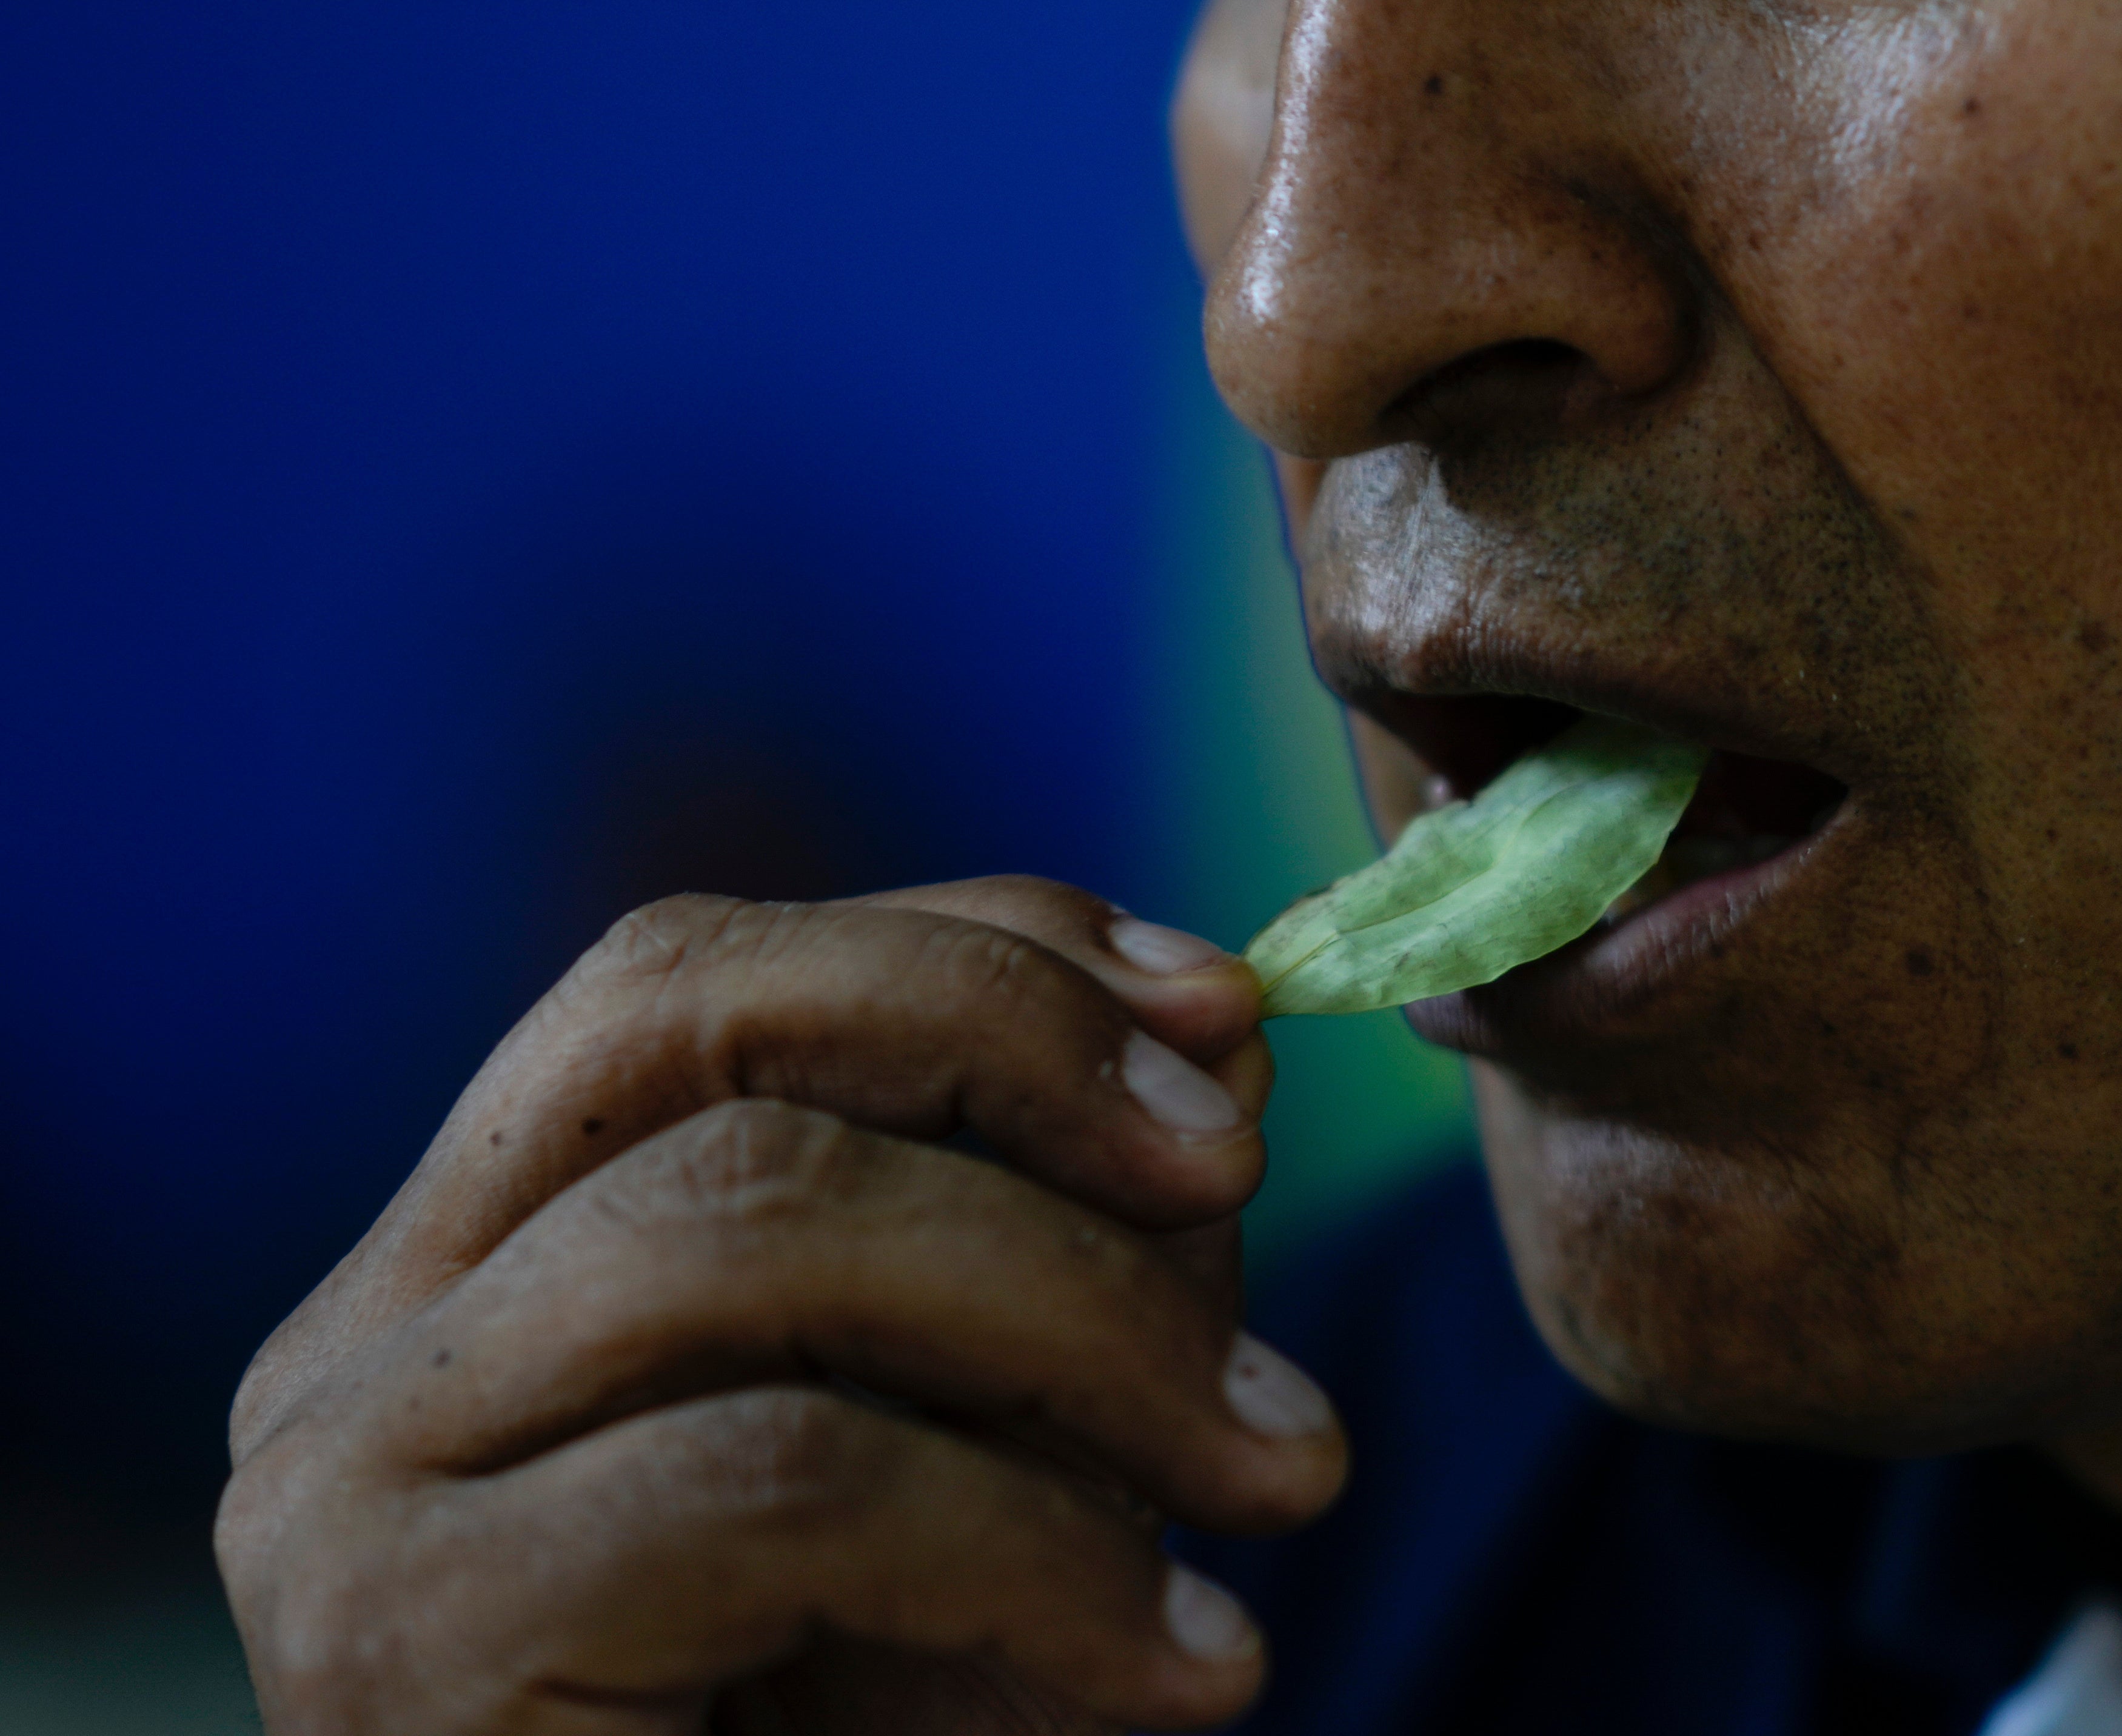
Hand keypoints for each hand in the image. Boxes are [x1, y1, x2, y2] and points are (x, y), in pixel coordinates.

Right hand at [217, 878, 1345, 1734]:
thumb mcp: (1007, 1461)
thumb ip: (1080, 1246)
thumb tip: (1222, 1034)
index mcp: (470, 1274)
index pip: (703, 982)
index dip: (978, 954)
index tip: (1228, 1008)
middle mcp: (361, 1350)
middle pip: (686, 1016)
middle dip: (1013, 1050)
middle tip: (1244, 1176)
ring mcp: (345, 1487)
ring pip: (752, 1219)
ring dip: (1085, 1318)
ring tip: (1283, 1467)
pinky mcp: (405, 1645)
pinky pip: (780, 1481)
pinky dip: (1040, 1547)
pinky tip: (1192, 1658)